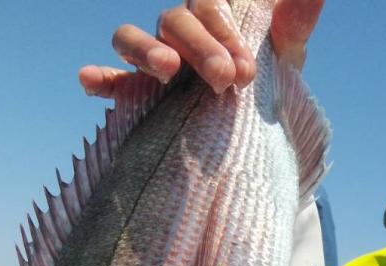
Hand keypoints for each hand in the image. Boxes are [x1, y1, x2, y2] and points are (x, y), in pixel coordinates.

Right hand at [79, 0, 323, 98]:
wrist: (257, 133)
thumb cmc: (270, 84)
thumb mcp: (287, 55)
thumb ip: (295, 22)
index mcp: (214, 17)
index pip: (209, 5)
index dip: (223, 30)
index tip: (246, 70)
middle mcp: (180, 33)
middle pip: (174, 21)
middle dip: (199, 48)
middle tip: (223, 80)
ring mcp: (155, 61)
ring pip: (131, 37)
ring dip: (145, 50)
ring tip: (167, 72)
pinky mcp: (137, 94)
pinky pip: (111, 80)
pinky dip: (100, 78)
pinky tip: (90, 80)